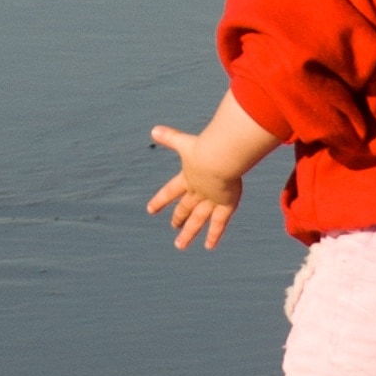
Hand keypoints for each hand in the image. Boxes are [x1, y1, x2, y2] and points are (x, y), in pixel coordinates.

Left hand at [148, 125, 244, 248]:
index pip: (170, 191)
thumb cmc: (206, 147)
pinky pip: (219, 224)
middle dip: (178, 218)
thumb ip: (170, 137)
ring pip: (197, 220)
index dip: (160, 200)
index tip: (150, 210)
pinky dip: (214, 235)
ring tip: (180, 245)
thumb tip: (153, 129)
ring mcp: (210, 200)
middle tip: (174, 227)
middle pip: (185, 207)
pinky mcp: (225, 205)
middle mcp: (197, 191)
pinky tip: (208, 246)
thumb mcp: (185, 142)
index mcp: (188, 177)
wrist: (219, 158)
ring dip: (189, 233)